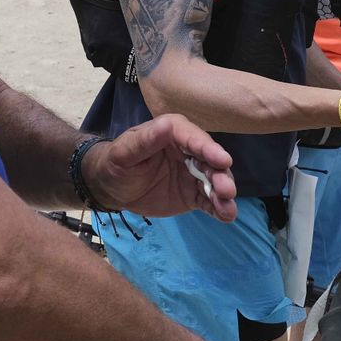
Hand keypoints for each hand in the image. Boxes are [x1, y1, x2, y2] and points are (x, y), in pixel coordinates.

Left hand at [84, 114, 237, 221]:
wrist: (112, 188)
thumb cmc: (116, 162)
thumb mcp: (125, 152)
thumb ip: (146, 140)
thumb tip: (167, 124)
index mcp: (174, 133)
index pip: (195, 139)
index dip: (209, 150)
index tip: (223, 161)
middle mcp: (190, 151)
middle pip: (210, 161)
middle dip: (220, 175)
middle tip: (227, 190)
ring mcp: (193, 174)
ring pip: (214, 182)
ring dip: (223, 194)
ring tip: (228, 209)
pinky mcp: (193, 194)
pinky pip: (209, 200)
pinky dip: (219, 208)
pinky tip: (227, 216)